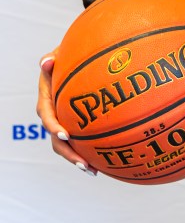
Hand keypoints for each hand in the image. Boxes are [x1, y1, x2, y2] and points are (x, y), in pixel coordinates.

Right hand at [36, 48, 96, 175]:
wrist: (77, 59)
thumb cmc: (69, 54)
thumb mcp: (60, 53)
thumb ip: (53, 57)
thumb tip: (45, 61)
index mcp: (46, 96)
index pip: (46, 114)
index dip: (53, 126)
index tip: (65, 135)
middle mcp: (53, 111)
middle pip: (55, 137)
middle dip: (68, 152)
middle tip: (82, 163)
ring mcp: (63, 119)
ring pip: (65, 144)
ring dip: (76, 158)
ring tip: (92, 170)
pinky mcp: (75, 123)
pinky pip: (79, 141)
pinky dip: (87, 152)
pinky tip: (102, 163)